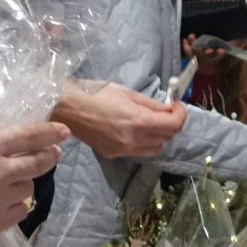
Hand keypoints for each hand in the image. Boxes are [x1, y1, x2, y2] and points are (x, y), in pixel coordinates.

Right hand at [0, 118, 68, 241]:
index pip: (29, 136)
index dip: (50, 132)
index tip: (64, 132)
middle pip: (39, 163)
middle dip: (49, 156)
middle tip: (52, 153)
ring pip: (28, 188)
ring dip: (24, 181)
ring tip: (15, 179)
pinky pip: (19, 212)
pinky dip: (16, 206)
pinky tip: (8, 202)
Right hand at [53, 81, 188, 156]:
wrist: (65, 109)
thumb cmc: (94, 93)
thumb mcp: (126, 92)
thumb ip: (150, 104)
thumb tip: (168, 108)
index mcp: (138, 121)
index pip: (174, 126)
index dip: (181, 114)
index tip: (176, 105)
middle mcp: (133, 140)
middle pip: (166, 138)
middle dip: (170, 124)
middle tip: (165, 110)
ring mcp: (122, 150)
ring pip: (154, 149)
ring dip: (158, 135)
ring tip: (149, 121)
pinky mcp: (113, 154)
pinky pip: (137, 151)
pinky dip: (142, 142)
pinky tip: (132, 129)